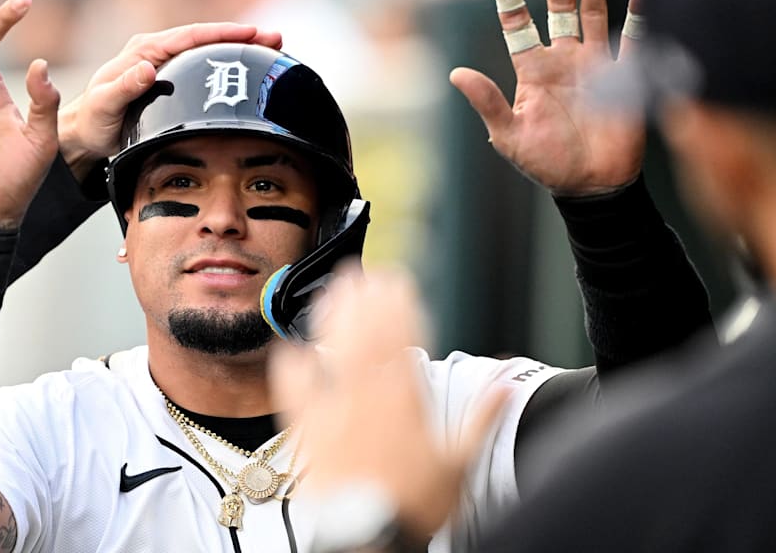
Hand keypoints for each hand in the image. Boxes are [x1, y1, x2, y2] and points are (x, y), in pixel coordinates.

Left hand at [56, 23, 284, 178]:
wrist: (84, 137)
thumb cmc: (92, 122)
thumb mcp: (104, 106)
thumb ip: (124, 87)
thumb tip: (146, 69)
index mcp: (144, 51)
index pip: (190, 35)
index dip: (223, 33)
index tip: (252, 34)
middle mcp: (155, 53)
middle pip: (206, 39)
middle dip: (241, 38)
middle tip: (275, 39)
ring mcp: (163, 67)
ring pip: (206, 52)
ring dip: (237, 51)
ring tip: (270, 52)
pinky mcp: (168, 82)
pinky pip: (201, 69)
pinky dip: (224, 67)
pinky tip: (244, 74)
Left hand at [270, 265, 507, 541]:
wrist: (367, 539)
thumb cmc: (413, 505)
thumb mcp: (458, 463)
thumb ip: (481, 417)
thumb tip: (506, 382)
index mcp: (406, 402)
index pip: (403, 339)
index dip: (400, 305)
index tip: (397, 280)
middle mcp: (369, 398)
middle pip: (366, 336)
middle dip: (365, 300)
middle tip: (360, 271)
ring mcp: (334, 411)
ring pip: (333, 352)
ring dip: (333, 318)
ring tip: (332, 291)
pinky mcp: (307, 430)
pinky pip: (295, 390)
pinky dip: (293, 367)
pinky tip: (290, 347)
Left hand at [450, 0, 644, 195]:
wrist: (589, 187)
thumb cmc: (547, 164)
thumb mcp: (509, 135)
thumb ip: (487, 102)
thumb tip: (455, 73)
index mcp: (533, 71)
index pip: (517, 24)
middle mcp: (563, 61)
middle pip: (559, 8)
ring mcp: (594, 66)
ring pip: (592, 14)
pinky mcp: (624, 78)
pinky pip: (632, 41)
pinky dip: (636, 17)